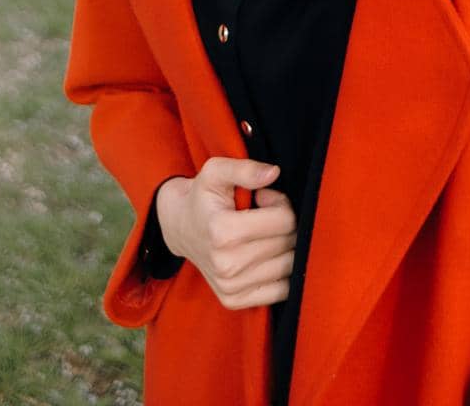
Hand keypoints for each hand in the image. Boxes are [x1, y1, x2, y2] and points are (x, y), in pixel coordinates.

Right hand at [156, 157, 297, 309]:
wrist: (180, 228)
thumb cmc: (202, 197)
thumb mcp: (216, 171)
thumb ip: (245, 168)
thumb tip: (274, 173)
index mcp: (223, 232)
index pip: (284, 220)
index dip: (280, 202)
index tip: (264, 197)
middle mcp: (227, 265)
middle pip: (288, 242)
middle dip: (284, 223)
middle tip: (264, 214)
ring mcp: (231, 287)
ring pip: (289, 266)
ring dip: (284, 246)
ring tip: (262, 233)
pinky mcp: (234, 301)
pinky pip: (281, 290)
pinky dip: (282, 272)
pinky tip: (266, 255)